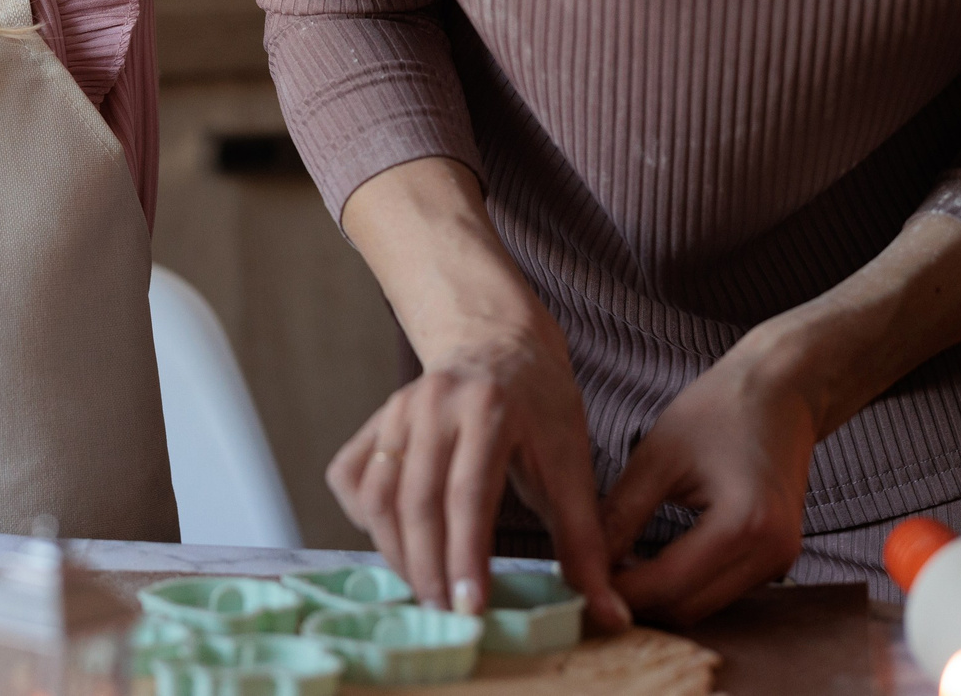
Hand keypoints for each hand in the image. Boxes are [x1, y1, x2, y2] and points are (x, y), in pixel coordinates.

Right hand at [327, 322, 628, 631]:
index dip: (466, 556)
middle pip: (416, 500)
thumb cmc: (541, 409)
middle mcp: (433, 404)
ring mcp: (396, 409)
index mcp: (489, 410)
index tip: (472, 610)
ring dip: (396, 552)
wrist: (498, 344)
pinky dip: (365, 519)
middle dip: (428, 568)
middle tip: (447, 616)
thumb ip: (584, 544)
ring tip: (427, 591)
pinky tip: (396, 542)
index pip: (468, 494)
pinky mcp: (375, 420)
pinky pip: (350, 477)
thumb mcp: (573, 466)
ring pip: (377, 494)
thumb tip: (610, 616)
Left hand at [598, 342, 816, 624]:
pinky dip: (684, 586)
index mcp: (742, 525)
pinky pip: (722, 590)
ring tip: (614, 569)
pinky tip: (649, 565)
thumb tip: (584, 561)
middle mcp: (770, 553)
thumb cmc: (720, 410)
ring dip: (659, 597)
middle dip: (636, 600)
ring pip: (705, 607)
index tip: (578, 580)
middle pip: (688, 607)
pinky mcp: (778, 558)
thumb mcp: (658, 457)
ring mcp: (780, 560)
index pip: (668, 585)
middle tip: (590, 578)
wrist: (782, 390)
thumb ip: (620, 515)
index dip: (618, 591)